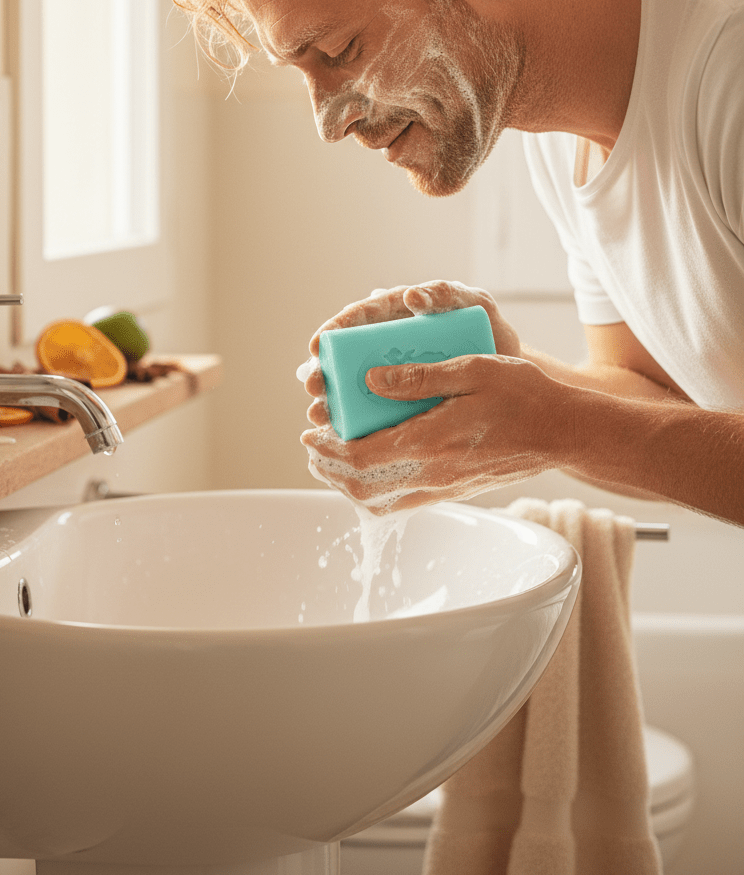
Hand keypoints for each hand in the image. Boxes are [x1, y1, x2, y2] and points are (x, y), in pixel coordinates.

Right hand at [298, 281, 522, 436]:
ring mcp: (394, 377)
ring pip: (353, 389)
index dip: (334, 331)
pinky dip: (355, 425)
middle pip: (346, 358)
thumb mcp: (473, 304)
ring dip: (332, 402)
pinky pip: (373, 414)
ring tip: (319, 415)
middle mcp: (388, 346)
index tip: (318, 345)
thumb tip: (411, 295)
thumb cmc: (489, 330)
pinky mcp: (403, 404)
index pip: (358, 319)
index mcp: (398, 316)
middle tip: (314, 386)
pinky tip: (342, 438)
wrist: (513, 373)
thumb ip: (446, 294)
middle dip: (324, 373)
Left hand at [300, 352, 570, 512]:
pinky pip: (402, 504)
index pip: (360, 456)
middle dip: (328, 467)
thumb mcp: (472, 369)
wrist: (562, 432)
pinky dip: (374, 494)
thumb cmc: (522, 394)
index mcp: (432, 442)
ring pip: (378, 503)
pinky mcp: (452, 492)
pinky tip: (368, 472)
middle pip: (361, 486)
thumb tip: (371, 379)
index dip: (328, 447)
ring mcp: (443, 488)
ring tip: (331, 459)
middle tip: (313, 444)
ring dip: (346, 484)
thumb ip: (419, 376)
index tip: (312, 429)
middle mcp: (433, 474)